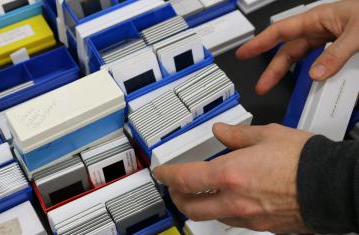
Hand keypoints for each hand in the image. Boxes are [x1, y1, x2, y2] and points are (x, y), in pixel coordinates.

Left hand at [153, 123, 313, 232]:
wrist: (333, 186)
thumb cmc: (304, 161)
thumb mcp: (267, 135)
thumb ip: (238, 135)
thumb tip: (221, 132)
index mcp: (232, 174)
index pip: (186, 179)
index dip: (167, 176)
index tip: (162, 172)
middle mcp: (235, 199)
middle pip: (191, 207)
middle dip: (177, 197)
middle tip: (174, 187)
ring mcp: (248, 216)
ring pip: (212, 217)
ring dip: (200, 206)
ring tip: (200, 193)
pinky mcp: (262, 226)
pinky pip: (234, 221)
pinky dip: (223, 211)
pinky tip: (230, 199)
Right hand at [236, 0, 358, 94]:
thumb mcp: (358, 33)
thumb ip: (336, 54)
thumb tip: (316, 74)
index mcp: (319, 18)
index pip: (281, 31)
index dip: (260, 43)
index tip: (243, 52)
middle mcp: (322, 28)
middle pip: (289, 50)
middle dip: (273, 69)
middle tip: (262, 85)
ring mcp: (331, 38)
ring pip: (304, 58)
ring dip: (292, 74)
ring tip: (283, 88)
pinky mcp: (342, 48)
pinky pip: (322, 62)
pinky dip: (317, 74)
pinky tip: (316, 83)